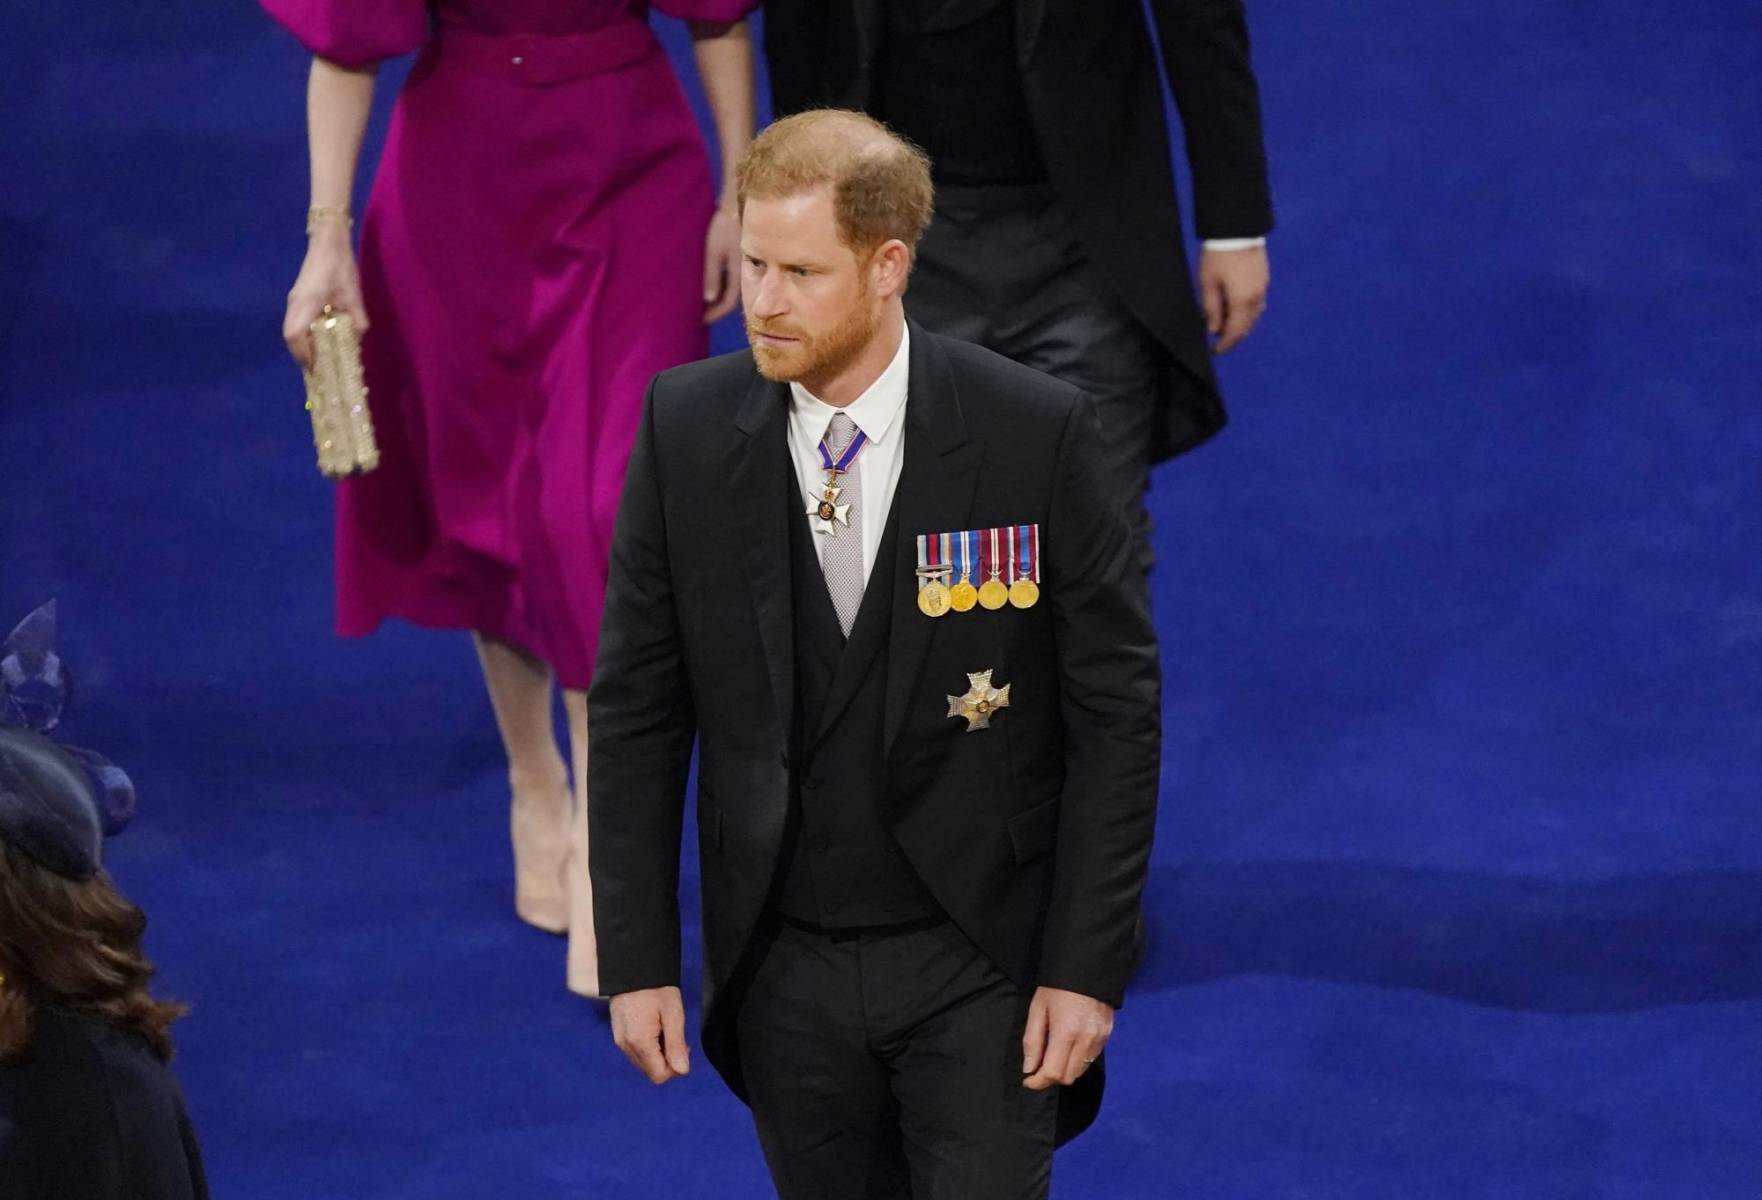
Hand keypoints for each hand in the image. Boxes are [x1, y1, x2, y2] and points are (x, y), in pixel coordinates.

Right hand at [283, 225, 368, 369]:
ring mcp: (293, 300)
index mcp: (307, 303)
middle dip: (301, 353)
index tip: (315, 366)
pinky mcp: (297, 297)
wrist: (327, 242)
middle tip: (317, 367)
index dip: (303, 353)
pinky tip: (318, 338)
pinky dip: (303, 334)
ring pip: (290, 329)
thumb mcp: (354, 295)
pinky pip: (295, 321)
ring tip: (318, 356)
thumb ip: (357, 319)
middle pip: (289, 335)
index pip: (295, 335)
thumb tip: (359, 339)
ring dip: (302, 344)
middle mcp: (295, 304)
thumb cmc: (341, 267)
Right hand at [610, 985, 690, 1084]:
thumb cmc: (655, 987)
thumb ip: (676, 1044)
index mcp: (639, 1042)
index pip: (658, 1076)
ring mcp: (619, 1040)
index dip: (675, 1068)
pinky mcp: (617, 1033)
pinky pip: (635, 1051)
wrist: (632, 967)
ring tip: (665, 1029)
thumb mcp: (673, 1013)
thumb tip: (682, 1070)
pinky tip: (654, 1027)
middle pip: (649, 1071)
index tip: (683, 1047)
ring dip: (657, 1054)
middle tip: (676, 1037)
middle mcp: (625, 1046)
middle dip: (667, 1061)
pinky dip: (648, 1047)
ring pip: (642, 1062)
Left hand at [702, 202, 741, 323]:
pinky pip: (732, 278)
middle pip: (731, 299)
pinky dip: (721, 285)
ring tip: (703, 302)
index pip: (728, 303)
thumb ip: (712, 275)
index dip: (715, 314)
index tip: (701, 320)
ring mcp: (744, 266)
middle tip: (700, 315)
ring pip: (732, 289)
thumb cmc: (725, 226)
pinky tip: (712, 284)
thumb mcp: (715, 251)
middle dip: (716, 309)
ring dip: (718, 297)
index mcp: (739, 274)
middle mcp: (744, 273)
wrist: (738, 205)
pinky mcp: (741, 258)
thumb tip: (707, 299)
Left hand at [1021, 986, 1113, 1089]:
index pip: (1053, 1072)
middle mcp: (1086, 1040)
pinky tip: (1070, 1048)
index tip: (1028, 1081)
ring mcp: (1100, 1038)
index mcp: (1066, 1032)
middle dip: (1051, 1078)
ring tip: (1054, 1057)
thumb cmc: (1057, 986)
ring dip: (1065, 1071)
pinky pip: (1091, 1058)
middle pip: (1068, 1077)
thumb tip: (1029, 1069)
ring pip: (1081, 1070)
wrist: (1088, 966)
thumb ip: (1033, 1041)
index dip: (1038, 1082)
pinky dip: (1078, 1060)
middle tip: (1039, 1068)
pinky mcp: (1107, 1034)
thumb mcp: (1038, 1009)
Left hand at [1198, 244, 1268, 353]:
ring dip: (1241, 325)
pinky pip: (1257, 303)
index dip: (1225, 344)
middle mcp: (1257, 297)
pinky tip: (1236, 309)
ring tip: (1225, 326)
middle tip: (1219, 342)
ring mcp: (1263, 288)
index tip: (1215, 351)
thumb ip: (1211, 309)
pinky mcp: (1264, 279)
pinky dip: (1247, 312)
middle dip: (1233, 337)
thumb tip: (1213, 330)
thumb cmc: (1219, 255)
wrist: (1238, 229)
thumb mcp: (1208, 283)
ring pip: (1254, 316)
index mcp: (1243, 301)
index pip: (1235, 332)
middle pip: (1247, 326)